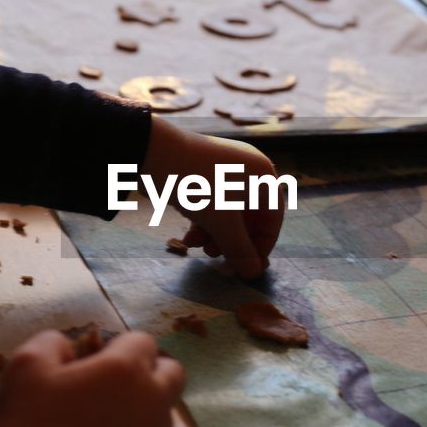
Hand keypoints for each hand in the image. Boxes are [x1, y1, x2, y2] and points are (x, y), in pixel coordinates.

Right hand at [0, 330, 182, 426]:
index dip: (119, 348)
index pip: (144, 342)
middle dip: (148, 373)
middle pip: (172, 375)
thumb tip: (70, 348)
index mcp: (126, 371)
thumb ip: (54, 343)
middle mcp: (152, 405)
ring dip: (139, 414)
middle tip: (111, 388)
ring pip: (161, 417)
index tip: (96, 361)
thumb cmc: (28, 425)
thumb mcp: (25, 365)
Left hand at [142, 117, 284, 278]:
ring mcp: (223, 168)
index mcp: (262, 175)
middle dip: (232, 240)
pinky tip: (189, 237)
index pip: (273, 216)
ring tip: (199, 248)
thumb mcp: (222, 223)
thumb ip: (240, 250)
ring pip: (227, 211)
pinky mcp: (201, 170)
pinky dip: (203, 221)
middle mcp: (247, 168)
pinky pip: (211, 201)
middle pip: (249, 215)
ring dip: (215, 234)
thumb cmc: (198, 186)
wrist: (154, 153)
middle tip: (217, 256)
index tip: (248, 263)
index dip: (263, 243)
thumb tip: (254, 273)